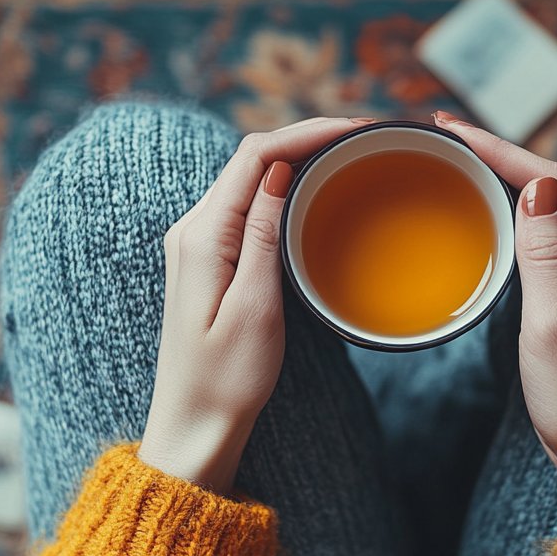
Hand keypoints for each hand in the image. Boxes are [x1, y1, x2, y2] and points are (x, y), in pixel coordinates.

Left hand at [139, 117, 373, 493]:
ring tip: (347, 154)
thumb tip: (279, 170)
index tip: (355, 128)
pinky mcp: (210, 263)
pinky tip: (312, 193)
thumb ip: (262, 233)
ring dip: (296, 159)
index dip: (306, 131)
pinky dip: (282, 189)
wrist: (195, 427)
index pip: (254, 155)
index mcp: (202, 236)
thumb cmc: (226, 380)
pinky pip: (246, 207)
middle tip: (363, 137)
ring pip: (250, 180)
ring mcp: (199, 246)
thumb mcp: (255, 306)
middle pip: (252, 159)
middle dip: (306, 137)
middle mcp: (193, 230)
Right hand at [435, 112, 556, 521]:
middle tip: (447, 143)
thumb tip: (536, 188)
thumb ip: (545, 258)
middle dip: (504, 156)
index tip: (452, 131)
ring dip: (515, 182)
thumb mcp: (551, 333)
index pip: (556, 180)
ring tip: (465, 168)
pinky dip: (527, 218)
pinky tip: (502, 221)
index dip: (504, 147)